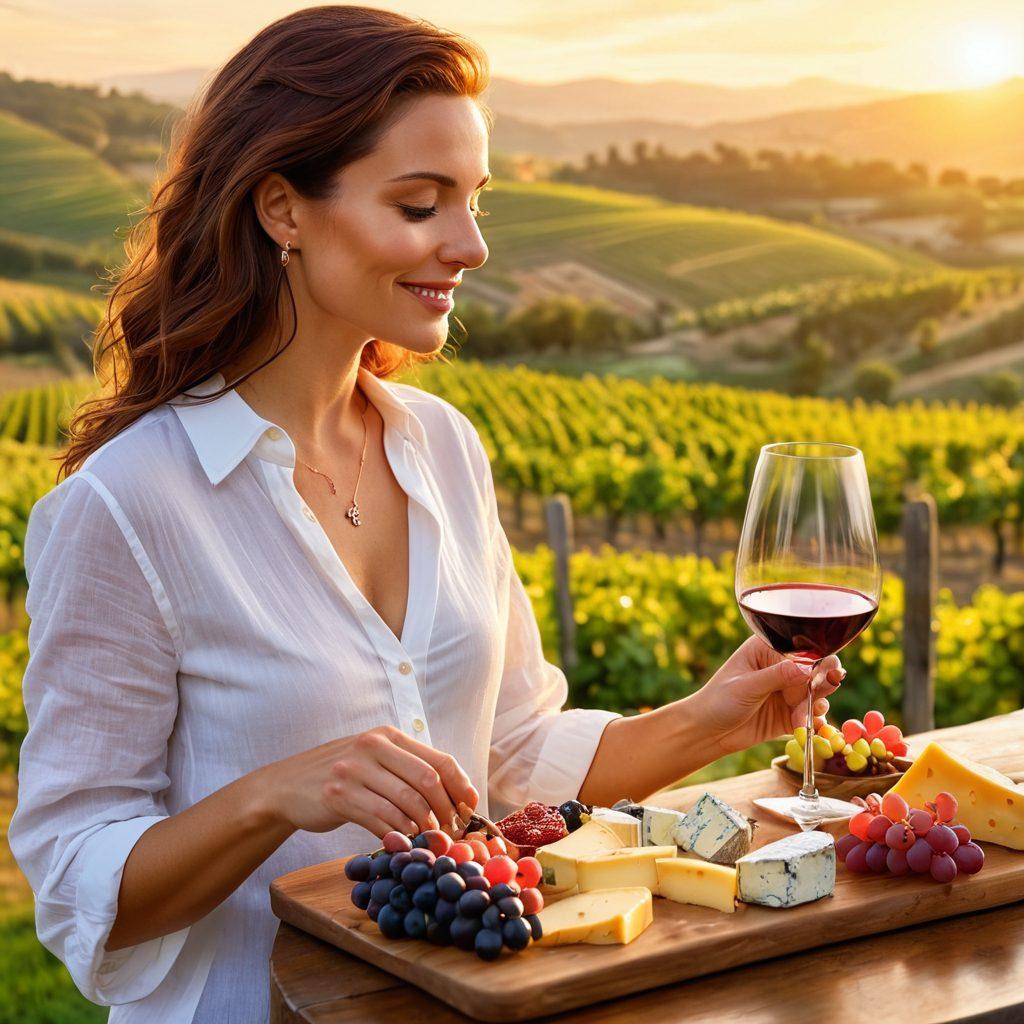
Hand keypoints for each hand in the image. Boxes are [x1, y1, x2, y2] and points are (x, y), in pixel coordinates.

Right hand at [251, 726, 478, 837]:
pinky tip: (403, 843)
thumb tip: (454, 796)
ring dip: (424, 828)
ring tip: (430, 841)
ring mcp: (354, 770)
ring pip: (406, 803)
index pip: (439, 760)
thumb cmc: (340, 774)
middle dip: (446, 812)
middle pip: (427, 781)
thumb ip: (407, 769)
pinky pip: (381, 820)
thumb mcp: (374, 759)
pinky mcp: (338, 796)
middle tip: (451, 833)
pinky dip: (398, 835)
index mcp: (388, 736)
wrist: (286, 786)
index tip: (470, 808)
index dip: (461, 786)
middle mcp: (372, 747)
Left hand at [693, 636, 845, 757]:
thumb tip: (807, 668)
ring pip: (818, 693)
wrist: (707, 732)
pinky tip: (804, 728)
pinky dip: (813, 722)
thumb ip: (777, 676)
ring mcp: (788, 691)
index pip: (802, 651)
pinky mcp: (791, 713)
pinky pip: (812, 715)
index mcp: (768, 649)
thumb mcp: (746, 686)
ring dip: (815, 706)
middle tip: (818, 698)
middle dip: (821, 685)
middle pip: (816, 671)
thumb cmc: (718, 700)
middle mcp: (782, 667)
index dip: (815, 664)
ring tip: (800, 718)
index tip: (822, 678)